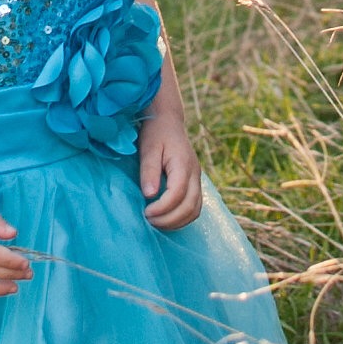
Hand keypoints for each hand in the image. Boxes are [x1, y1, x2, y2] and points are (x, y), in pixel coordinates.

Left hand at [140, 111, 201, 229]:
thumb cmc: (156, 134)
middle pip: (190, 206)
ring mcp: (197, 179)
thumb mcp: (149, 149)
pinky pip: (195, 207)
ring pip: (195, 210)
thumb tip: (149, 195)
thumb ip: (149, 171)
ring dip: (177, 222)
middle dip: (169, 220)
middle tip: (149, 220)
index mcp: (183, 164)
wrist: (168, 121)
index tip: (146, 212)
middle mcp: (195, 173)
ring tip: (156, 222)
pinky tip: (166, 218)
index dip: (162, 208)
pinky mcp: (194, 183)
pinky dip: (182, 218)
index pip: (178, 194)